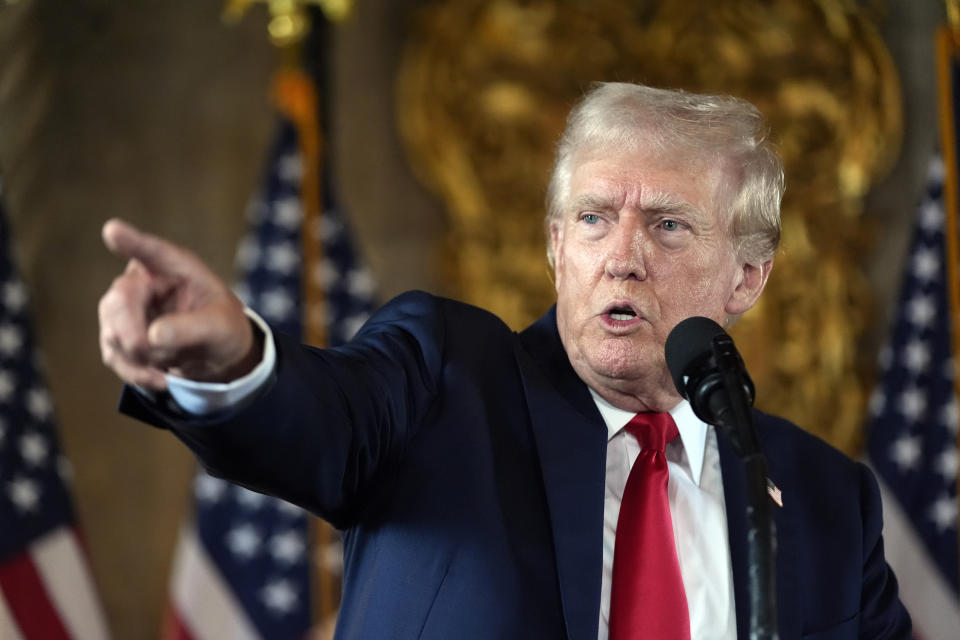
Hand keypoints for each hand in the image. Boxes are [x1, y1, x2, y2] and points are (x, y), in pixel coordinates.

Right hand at [98, 218, 258, 390]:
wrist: (216, 353)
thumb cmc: (223, 327)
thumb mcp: (220, 327)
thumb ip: (191, 328)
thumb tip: (152, 337)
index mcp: (176, 267)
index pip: (152, 251)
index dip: (132, 242)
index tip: (113, 232)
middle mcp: (145, 280)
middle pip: (120, 301)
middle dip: (134, 335)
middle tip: (152, 353)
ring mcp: (126, 308)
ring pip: (113, 332)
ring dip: (141, 358)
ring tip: (171, 364)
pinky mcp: (118, 335)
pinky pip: (115, 355)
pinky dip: (137, 373)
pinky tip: (161, 379)